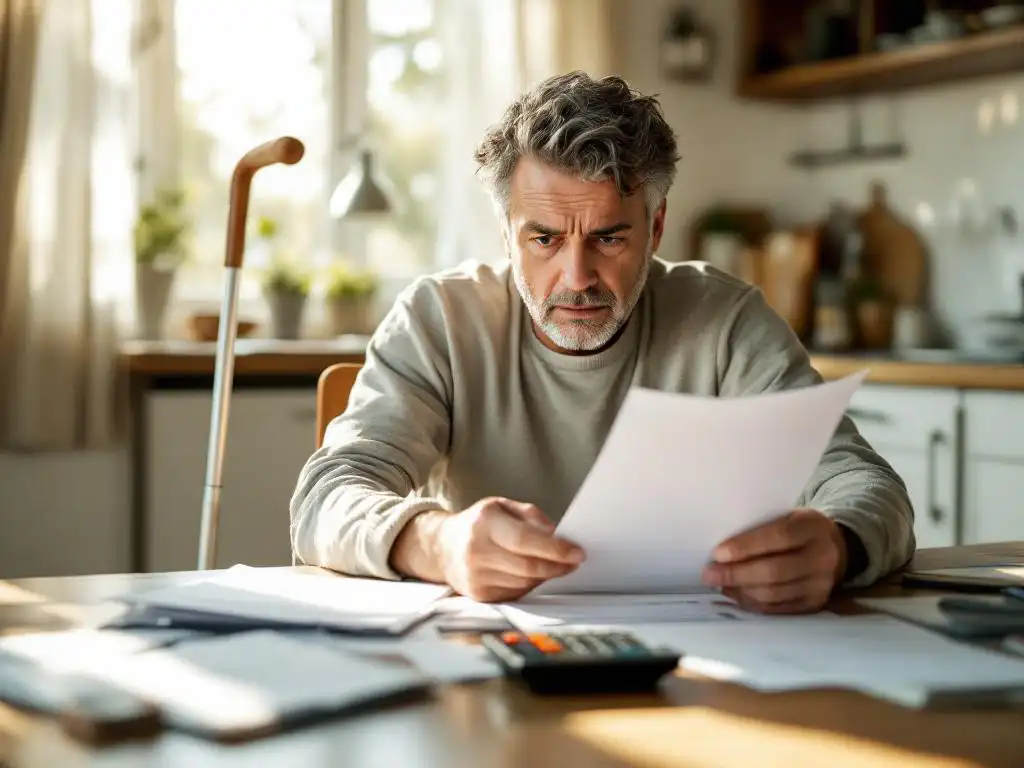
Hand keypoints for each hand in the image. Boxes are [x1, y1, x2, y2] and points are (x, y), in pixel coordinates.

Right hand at [436, 497, 584, 601]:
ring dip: (545, 576)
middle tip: (573, 562)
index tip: (577, 553)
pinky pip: (516, 594)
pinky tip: (533, 574)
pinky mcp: (480, 595)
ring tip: (553, 565)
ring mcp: (476, 577)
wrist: (443, 546)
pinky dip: (530, 585)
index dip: (555, 549)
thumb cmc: (478, 524)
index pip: (525, 540)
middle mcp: (477, 551)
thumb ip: (532, 517)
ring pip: (525, 583)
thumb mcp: (503, 506)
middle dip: (557, 566)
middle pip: (528, 567)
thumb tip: (559, 536)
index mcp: (484, 523)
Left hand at [701, 509, 846, 613]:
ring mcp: (820, 585)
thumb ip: (762, 528)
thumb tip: (722, 550)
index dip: (746, 546)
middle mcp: (821, 558)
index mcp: (813, 528)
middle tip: (709, 574)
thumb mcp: (787, 516)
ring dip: (741, 591)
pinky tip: (735, 594)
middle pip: (774, 571)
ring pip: (774, 593)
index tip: (717, 553)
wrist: (836, 549)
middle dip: (737, 574)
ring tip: (719, 584)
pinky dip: (752, 603)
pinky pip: (778, 608)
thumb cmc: (799, 529)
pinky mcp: (814, 604)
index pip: (778, 537)